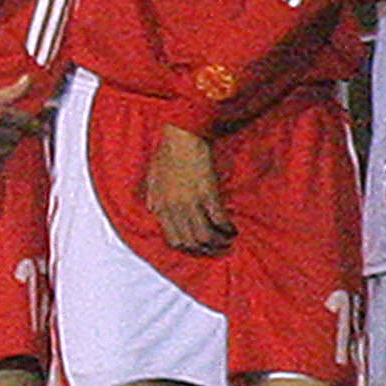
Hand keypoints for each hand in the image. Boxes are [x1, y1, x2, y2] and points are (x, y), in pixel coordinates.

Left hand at [146, 125, 234, 255]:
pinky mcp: (207, 193)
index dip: (189, 248)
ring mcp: (190, 203)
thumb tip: (154, 210)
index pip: (174, 240)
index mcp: (160, 207)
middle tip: (217, 248)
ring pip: (205, 236)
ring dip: (218, 242)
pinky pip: (218, 220)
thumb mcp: (152, 177)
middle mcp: (174, 209)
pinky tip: (233, 228)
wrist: (182, 136)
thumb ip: (152, 196)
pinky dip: (227, 228)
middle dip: (206, 249)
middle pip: (191, 242)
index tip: (200, 246)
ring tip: (227, 240)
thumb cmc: (167, 153)